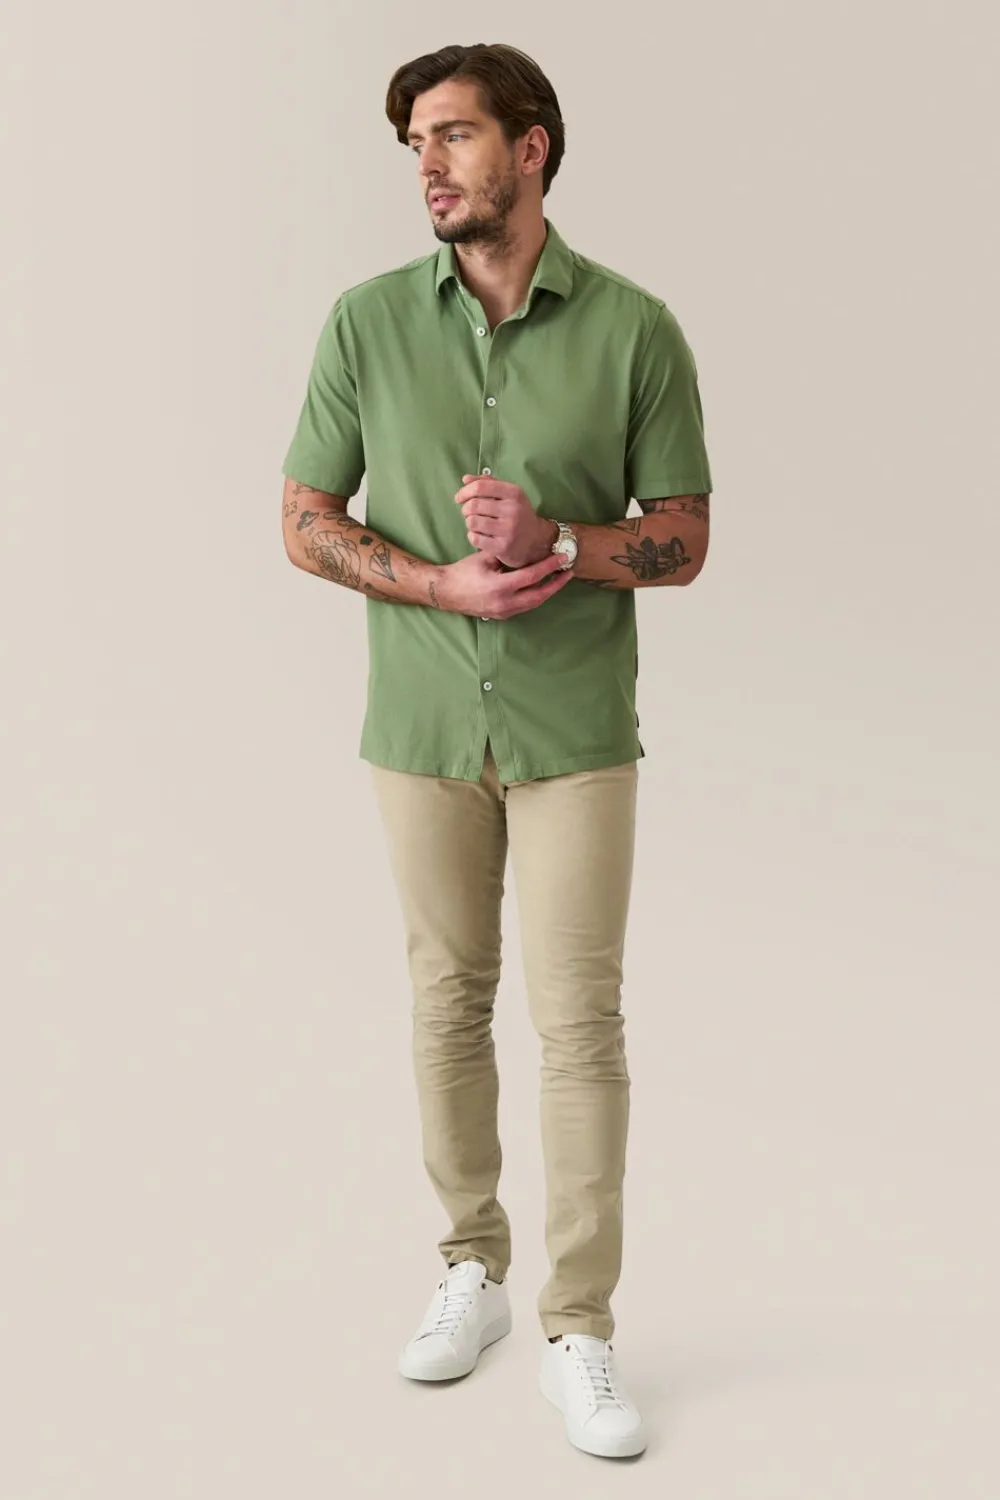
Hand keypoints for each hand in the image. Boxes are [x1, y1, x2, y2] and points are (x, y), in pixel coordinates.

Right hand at [436, 550, 572, 619]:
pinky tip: (541, 586)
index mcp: (500, 587)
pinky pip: (525, 606)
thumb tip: (527, 550)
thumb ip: (506, 556)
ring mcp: (504, 612)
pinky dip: (535, 596)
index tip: (562, 558)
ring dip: (547, 591)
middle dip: (556, 584)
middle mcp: (505, 603)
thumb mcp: (485, 558)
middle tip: (569, 572)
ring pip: (534, 603)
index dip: (549, 566)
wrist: (446, 592)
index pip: (532, 576)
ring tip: (558, 579)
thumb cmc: (463, 572)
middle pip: (539, 595)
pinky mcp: (502, 615)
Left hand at [455, 475, 557, 568]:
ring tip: (476, 524)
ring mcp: (509, 530)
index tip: (459, 498)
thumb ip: (488, 483)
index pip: (481, 487)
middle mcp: (513, 510)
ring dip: (469, 522)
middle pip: (474, 505)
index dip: (465, 491)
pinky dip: (473, 536)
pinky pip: (475, 539)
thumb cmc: (518, 514)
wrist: (536, 540)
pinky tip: (480, 536)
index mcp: (514, 493)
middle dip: (465, 509)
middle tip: (468, 513)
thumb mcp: (509, 494)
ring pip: (472, 522)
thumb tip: (465, 479)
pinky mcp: (503, 548)